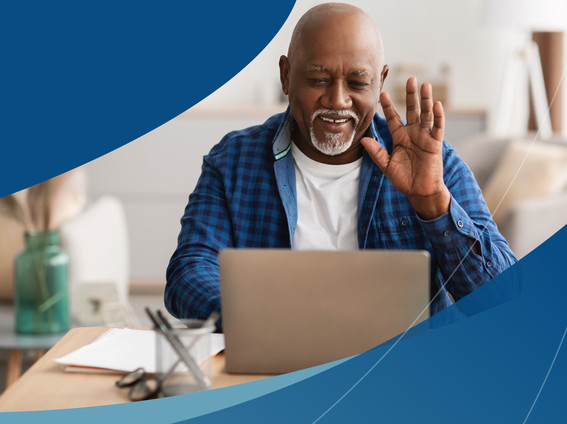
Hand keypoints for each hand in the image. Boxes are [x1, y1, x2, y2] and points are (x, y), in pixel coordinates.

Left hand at [361, 77, 449, 219]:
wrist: (419, 191)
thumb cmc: (403, 179)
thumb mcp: (386, 165)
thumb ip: (376, 152)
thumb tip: (363, 139)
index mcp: (400, 137)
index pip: (393, 117)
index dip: (388, 106)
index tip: (382, 93)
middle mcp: (413, 133)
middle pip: (412, 110)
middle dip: (410, 95)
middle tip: (410, 79)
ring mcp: (425, 137)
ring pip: (426, 115)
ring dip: (426, 100)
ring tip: (425, 85)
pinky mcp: (435, 144)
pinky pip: (437, 128)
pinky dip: (438, 117)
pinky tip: (436, 104)